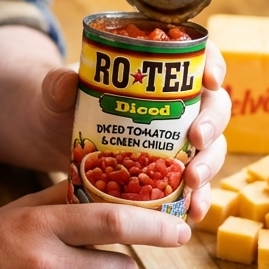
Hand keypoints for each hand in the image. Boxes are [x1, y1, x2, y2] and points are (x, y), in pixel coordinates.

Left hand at [38, 40, 230, 223]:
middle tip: (198, 140)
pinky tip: (193, 212)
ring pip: (211, 148)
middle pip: (214, 106)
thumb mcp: (57, 91)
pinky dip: (199, 198)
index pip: (200, 57)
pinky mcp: (171, 171)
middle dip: (212, 124)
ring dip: (210, 165)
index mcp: (159, 70)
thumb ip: (58, 84)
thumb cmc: (62, 103)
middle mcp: (178, 102)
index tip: (211, 80)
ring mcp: (178, 138)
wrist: (53, 137)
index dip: (214, 64)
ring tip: (193, 182)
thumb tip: (68, 81)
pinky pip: (196, 185)